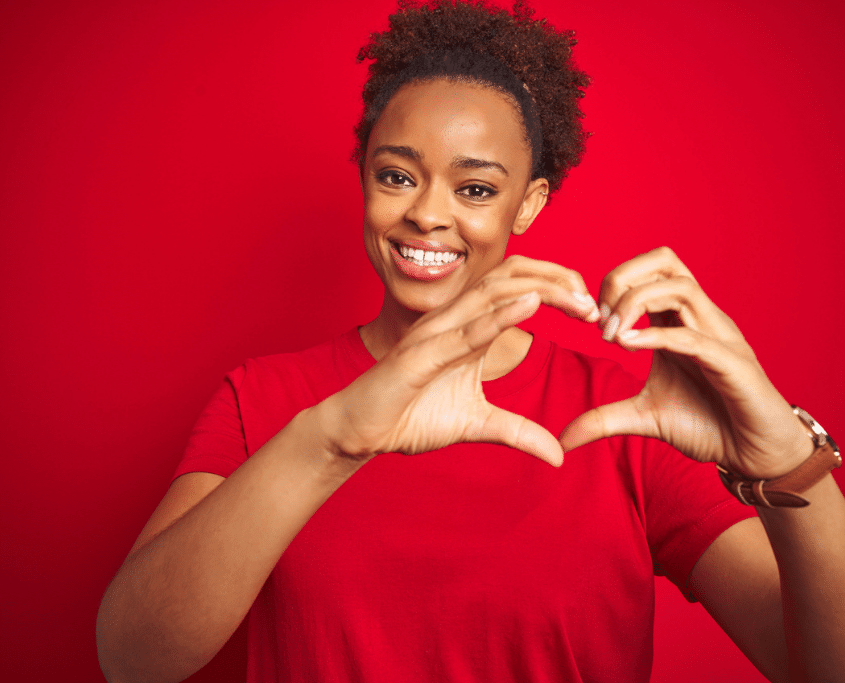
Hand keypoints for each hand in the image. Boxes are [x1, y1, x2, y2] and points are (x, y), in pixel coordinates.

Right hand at [317, 256, 600, 466]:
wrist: (359, 430)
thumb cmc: (410, 416)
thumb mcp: (477, 425)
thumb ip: (517, 432)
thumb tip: (558, 455)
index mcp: (469, 328)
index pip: (517, 288)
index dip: (557, 288)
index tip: (592, 310)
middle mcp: (454, 320)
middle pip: (511, 277)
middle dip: (558, 281)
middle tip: (595, 304)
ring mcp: (436, 333)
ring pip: (492, 294)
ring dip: (540, 292)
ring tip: (577, 299)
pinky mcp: (420, 356)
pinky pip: (464, 331)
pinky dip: (498, 316)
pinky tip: (529, 306)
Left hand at [560, 247, 811, 478]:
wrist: (753, 456)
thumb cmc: (707, 426)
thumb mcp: (643, 418)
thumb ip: (603, 419)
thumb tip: (562, 439)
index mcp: (679, 320)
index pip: (647, 271)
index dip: (612, 285)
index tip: (592, 322)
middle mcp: (701, 318)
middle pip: (664, 260)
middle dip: (622, 279)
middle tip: (600, 320)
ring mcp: (719, 337)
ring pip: (679, 287)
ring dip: (634, 305)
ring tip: (612, 338)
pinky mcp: (733, 364)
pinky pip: (693, 336)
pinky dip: (655, 337)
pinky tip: (627, 348)